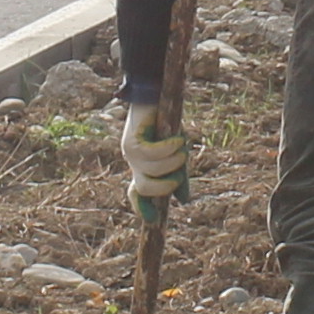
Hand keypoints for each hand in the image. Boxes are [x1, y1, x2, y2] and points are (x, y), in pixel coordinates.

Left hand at [121, 95, 192, 211]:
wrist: (155, 93)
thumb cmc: (166, 122)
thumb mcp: (176, 152)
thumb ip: (178, 174)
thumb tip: (183, 201)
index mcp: (142, 167)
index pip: (137, 193)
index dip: (143, 207)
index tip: (152, 220)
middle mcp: (134, 163)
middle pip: (145, 188)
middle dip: (165, 185)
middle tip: (180, 173)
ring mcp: (130, 152)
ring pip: (153, 170)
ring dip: (174, 160)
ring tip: (182, 145)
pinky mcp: (132, 140)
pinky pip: (152, 153)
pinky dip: (168, 147)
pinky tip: (178, 138)